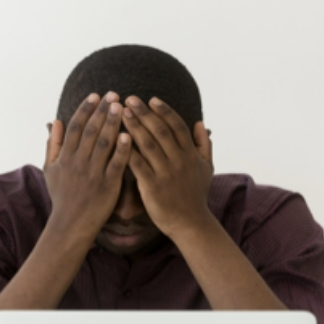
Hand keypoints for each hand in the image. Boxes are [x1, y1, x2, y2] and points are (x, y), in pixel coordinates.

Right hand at [43, 92, 131, 234]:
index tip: (96, 95)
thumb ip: (53, 144)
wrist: (70, 225)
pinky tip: (129, 135)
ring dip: (113, 124)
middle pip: (90, 131)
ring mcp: (93, 174)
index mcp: (65, 157)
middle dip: (102, 111)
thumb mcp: (50, 169)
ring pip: (103, 144)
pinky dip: (122, 149)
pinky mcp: (107, 186)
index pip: (75, 127)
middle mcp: (77, 163)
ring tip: (122, 107)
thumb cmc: (62, 197)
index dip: (85, 109)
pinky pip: (116, 164)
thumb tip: (55, 121)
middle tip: (114, 94)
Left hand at [122, 96, 212, 237]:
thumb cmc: (196, 195)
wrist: (190, 223)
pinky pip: (138, 165)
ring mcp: (166, 173)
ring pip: (148, 144)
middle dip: (144, 113)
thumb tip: (200, 123)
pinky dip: (128, 151)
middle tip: (129, 99)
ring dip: (134, 127)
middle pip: (161, 131)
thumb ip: (204, 144)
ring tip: (122, 113)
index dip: (164, 111)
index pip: (177, 126)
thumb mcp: (206, 168)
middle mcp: (179, 161)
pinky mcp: (152, 187)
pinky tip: (117, 140)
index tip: (151, 99)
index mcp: (190, 154)